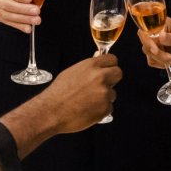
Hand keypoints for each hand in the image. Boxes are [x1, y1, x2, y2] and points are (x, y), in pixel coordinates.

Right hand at [0, 53, 121, 158]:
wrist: (52, 111)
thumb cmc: (58, 93)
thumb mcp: (72, 72)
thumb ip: (88, 68)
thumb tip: (98, 60)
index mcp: (91, 66)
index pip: (112, 59)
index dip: (110, 65)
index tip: (108, 69)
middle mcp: (100, 77)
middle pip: (118, 73)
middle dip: (113, 79)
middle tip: (103, 85)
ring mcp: (104, 93)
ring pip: (113, 93)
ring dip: (104, 97)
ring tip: (88, 101)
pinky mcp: (105, 108)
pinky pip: (109, 107)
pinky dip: (101, 110)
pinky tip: (88, 110)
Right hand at [137, 18, 170, 68]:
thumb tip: (160, 36)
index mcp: (163, 24)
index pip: (146, 30)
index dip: (147, 40)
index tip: (155, 49)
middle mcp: (157, 33)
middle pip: (146, 45)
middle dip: (160, 54)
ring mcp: (156, 44)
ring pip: (150, 55)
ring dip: (164, 60)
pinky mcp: (157, 54)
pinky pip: (152, 61)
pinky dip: (163, 64)